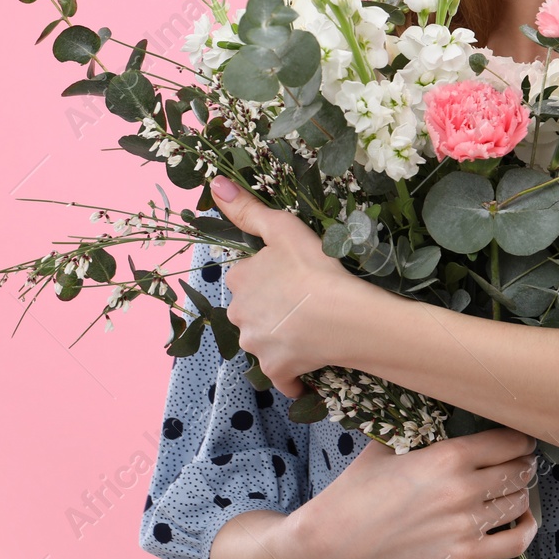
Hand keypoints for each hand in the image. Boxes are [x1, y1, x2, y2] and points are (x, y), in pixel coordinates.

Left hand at [210, 175, 385, 397]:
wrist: (343, 315)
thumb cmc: (315, 267)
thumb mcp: (283, 228)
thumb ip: (247, 209)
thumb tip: (215, 184)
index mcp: (239, 280)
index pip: (247, 278)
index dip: (269, 276)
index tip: (292, 276)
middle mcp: (239, 315)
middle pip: (252, 311)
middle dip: (269, 309)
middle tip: (303, 302)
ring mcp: (256, 346)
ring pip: (263, 341)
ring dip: (279, 339)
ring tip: (310, 329)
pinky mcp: (277, 370)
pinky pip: (281, 375)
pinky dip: (292, 373)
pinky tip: (309, 365)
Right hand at [275, 427, 540, 558]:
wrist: (332, 541)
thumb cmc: (357, 491)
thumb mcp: (387, 445)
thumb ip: (420, 426)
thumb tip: (438, 400)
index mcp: (447, 457)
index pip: (508, 441)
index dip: (518, 437)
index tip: (517, 436)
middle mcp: (462, 490)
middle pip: (519, 470)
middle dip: (522, 462)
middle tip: (517, 458)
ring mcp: (464, 526)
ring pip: (518, 502)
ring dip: (521, 490)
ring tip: (513, 484)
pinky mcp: (461, 556)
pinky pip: (514, 543)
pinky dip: (527, 528)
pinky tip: (523, 517)